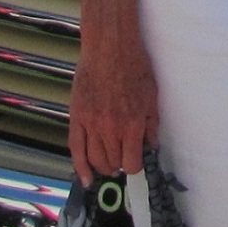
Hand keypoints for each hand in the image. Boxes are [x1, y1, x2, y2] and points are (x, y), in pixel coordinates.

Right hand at [68, 25, 157, 184]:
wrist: (110, 48)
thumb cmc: (133, 67)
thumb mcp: (152, 97)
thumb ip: (151, 125)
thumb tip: (151, 146)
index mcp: (132, 125)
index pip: (132, 163)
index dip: (135, 166)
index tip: (136, 162)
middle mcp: (111, 129)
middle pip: (113, 163)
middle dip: (119, 166)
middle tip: (122, 161)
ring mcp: (91, 124)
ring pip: (95, 160)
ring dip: (103, 167)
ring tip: (108, 166)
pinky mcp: (77, 117)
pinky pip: (76, 148)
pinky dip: (80, 166)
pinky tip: (85, 178)